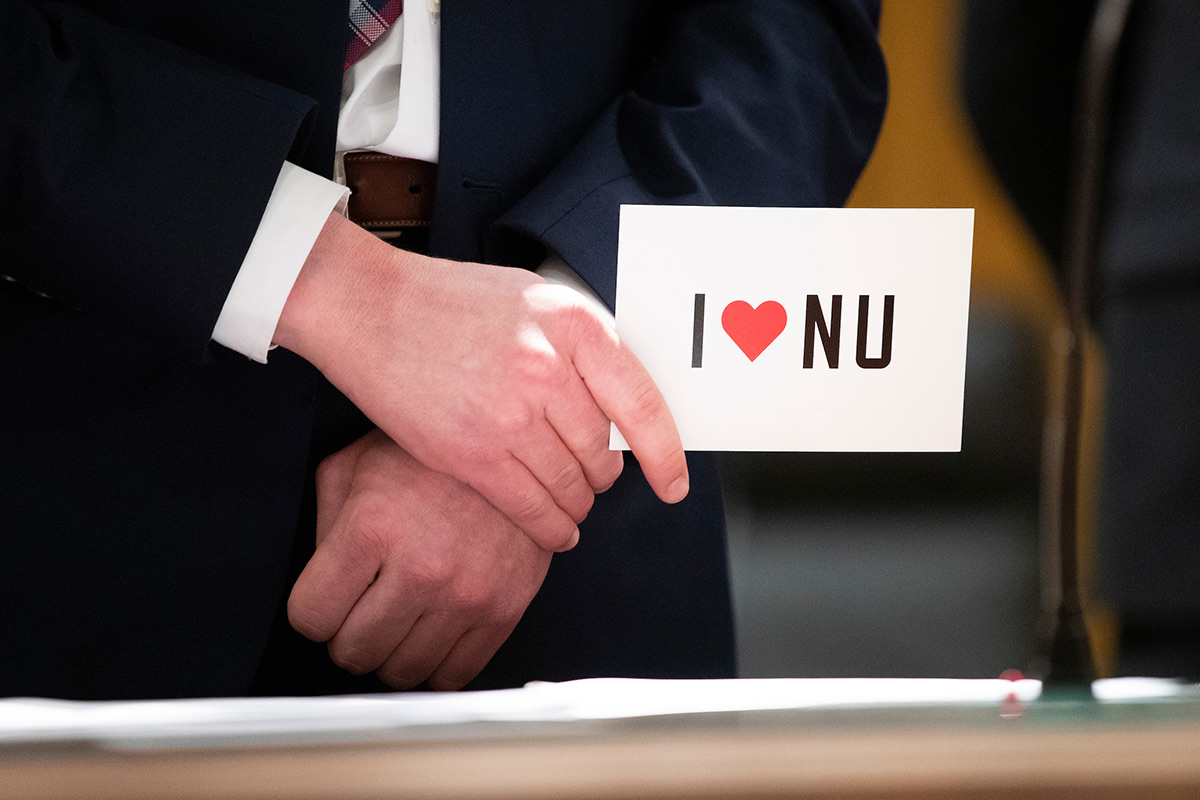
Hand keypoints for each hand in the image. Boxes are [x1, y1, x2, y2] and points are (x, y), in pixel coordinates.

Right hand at [274, 212, 686, 551]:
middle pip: (603, 453)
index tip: (672, 483)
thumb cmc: (452, 302)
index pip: (644, 405)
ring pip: (572, 486)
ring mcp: (511, 416)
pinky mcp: (473, 454)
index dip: (665, 455)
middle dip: (602, 473)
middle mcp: (550, 371)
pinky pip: (532, 508)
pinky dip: (550, 527)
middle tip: (592, 475)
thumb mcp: (536, 300)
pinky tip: (554, 529)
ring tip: (571, 502)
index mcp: (576, 327)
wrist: (370, 309)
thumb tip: (620, 405)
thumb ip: (583, 347)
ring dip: (577, 503)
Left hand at [287, 429, 551, 689]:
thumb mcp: (357, 465)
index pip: (310, 616)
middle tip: (360, 614)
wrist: (516, 454)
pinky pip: (455, 675)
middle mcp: (420, 567)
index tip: (325, 603)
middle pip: (353, 652)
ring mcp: (465, 594)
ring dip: (391, 653)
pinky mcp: (503, 610)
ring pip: (401, 672)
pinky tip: (430, 635)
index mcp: (372, 528)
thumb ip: (325, 523)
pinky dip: (434, 666)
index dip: (312, 611)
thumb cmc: (435, 459)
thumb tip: (318, 579)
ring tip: (397, 622)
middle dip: (348, 636)